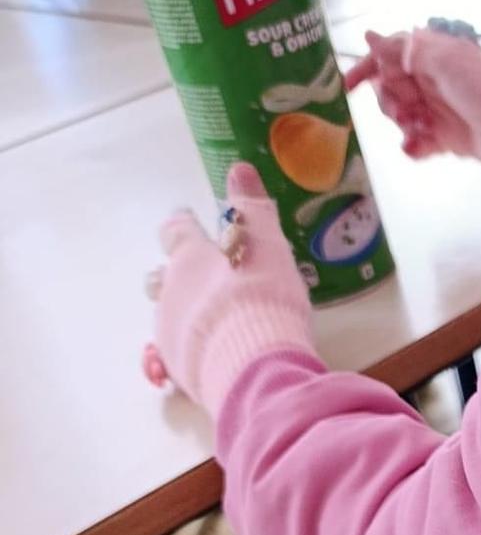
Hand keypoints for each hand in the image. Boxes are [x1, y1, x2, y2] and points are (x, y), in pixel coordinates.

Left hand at [144, 163, 316, 415]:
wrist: (252, 362)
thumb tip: (238, 165)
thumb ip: (251, 207)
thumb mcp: (266, 244)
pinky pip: (169, 358)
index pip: (177, 231)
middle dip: (172, 274)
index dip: (183, 225)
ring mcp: (168, 331)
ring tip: (202, 322)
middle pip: (160, 276)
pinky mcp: (175, 368)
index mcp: (190, 256)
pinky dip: (183, 353)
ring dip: (178, 314)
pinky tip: (202, 359)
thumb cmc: (262, 296)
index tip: (189, 221)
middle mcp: (170, 289)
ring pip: (164, 315)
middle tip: (193, 279)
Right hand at [347, 27, 480, 168]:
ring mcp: (438, 111)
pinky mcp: (446, 140)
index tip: (350, 86)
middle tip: (405, 109)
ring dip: (402, 123)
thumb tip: (370, 37)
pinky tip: (417, 147)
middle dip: (389, 100)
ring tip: (418, 127)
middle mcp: (431, 81)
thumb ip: (403, 49)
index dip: (367, 69)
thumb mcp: (441, 57)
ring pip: (400, 118)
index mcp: (430, 56)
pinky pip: (417, 144)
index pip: (388, 57)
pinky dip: (413, 146)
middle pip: (389, 90)